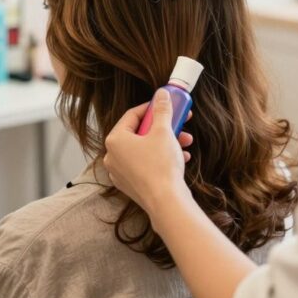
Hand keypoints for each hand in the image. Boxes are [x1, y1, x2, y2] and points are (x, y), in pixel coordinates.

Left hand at [104, 89, 191, 214]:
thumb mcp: (164, 132)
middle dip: (163, 128)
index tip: (165, 105)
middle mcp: (112, 156)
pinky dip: (161, 159)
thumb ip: (162, 111)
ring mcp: (120, 172)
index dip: (151, 108)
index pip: (132, 115)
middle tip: (179, 124)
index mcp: (114, 140)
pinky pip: (145, 165)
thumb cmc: (161, 166)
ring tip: (185, 143)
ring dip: (166, 143)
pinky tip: (180, 158)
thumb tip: (162, 95)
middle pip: (139, 133)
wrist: (166, 202)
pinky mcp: (130, 184)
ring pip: (144, 150)